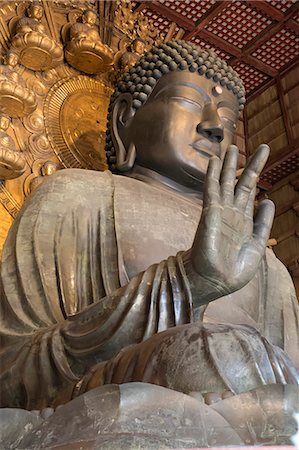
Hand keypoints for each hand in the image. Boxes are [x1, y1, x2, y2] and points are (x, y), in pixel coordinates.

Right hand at [184, 144, 274, 304]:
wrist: (216, 281)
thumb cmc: (234, 269)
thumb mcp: (257, 246)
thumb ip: (263, 223)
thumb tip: (269, 201)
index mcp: (244, 221)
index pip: (251, 193)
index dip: (257, 176)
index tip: (263, 160)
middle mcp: (232, 213)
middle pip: (241, 183)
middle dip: (250, 165)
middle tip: (262, 147)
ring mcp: (220, 212)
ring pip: (226, 182)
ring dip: (229, 164)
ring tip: (232, 147)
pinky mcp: (210, 213)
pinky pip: (211, 190)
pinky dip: (213, 175)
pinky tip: (215, 161)